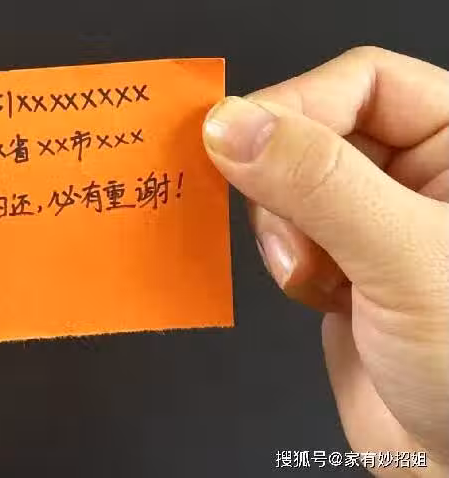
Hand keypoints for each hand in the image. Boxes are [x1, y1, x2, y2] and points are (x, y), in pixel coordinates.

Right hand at [203, 46, 447, 475]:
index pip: (362, 82)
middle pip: (314, 131)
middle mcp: (420, 177)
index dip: (298, 107)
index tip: (241, 144)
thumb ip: (319, 184)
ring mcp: (375, 223)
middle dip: (285, 184)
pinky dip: (281, 259)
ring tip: (312, 276)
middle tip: (291, 233)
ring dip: (281, 229)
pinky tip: (315, 293)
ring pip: (288, 185)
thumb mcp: (406, 260)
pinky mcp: (339, 264)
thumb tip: (233, 126)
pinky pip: (282, 232)